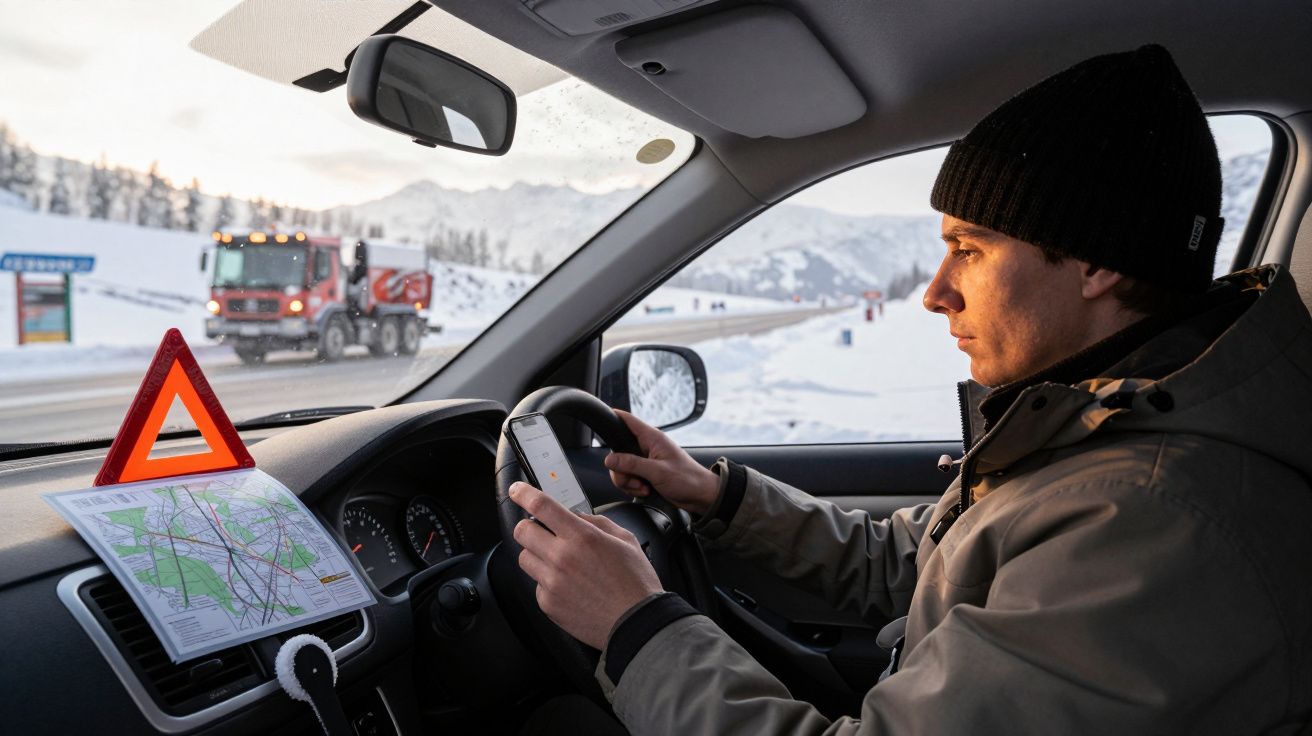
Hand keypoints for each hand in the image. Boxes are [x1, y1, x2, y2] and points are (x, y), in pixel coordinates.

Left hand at [509, 481, 662, 648]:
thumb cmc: (635, 583)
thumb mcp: (625, 540)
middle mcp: (562, 558)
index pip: (540, 506)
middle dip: (530, 527)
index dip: (523, 493)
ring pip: (525, 558)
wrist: (637, 623)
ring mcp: (552, 583)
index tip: (517, 491)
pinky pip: (536, 584)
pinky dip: (547, 582)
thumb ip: (597, 522)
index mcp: (582, 537)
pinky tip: (569, 586)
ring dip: (537, 554)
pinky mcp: (548, 604)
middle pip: (522, 531)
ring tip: (560, 562)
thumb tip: (576, 516)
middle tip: (543, 532)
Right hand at [603, 409, 719, 514]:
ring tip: (643, 487)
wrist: (701, 497)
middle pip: (618, 451)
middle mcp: (647, 447)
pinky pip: (629, 478)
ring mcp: (646, 461)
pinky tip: (646, 490)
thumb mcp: (657, 471)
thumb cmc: (688, 480)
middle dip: (621, 470)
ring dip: (628, 481)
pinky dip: (634, 487)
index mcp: (652, 438)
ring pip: (622, 467)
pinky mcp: (647, 474)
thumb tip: (610, 459)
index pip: (628, 420)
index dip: (614, 416)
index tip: (602, 418)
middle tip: (634, 480)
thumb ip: (632, 464)